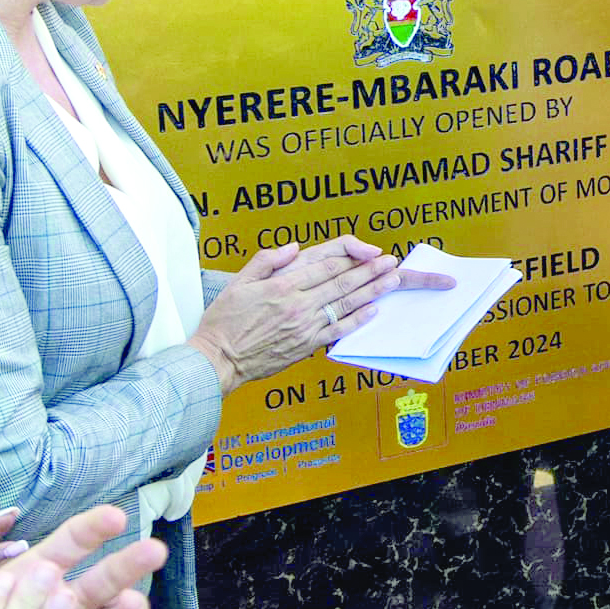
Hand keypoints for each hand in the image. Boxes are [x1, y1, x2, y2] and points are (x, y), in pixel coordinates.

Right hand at [189, 238, 455, 391]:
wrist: (218, 360)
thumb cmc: (224, 321)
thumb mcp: (237, 283)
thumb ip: (266, 262)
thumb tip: (293, 248)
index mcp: (281, 287)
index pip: (324, 267)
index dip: (350, 258)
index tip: (369, 251)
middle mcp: (298, 306)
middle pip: (342, 284)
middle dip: (370, 271)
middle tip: (390, 261)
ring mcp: (305, 327)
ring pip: (346, 305)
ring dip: (372, 291)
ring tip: (391, 279)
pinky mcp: (307, 346)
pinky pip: (338, 331)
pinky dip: (358, 320)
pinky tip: (374, 310)